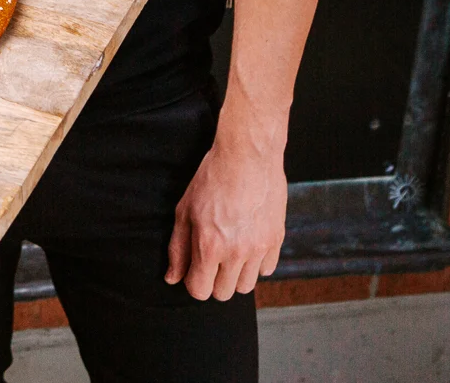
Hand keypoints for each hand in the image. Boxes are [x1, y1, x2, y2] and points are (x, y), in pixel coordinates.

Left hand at [165, 139, 287, 300]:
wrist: (247, 156)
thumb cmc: (211, 179)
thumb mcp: (185, 210)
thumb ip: (178, 248)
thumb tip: (172, 278)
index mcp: (210, 246)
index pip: (200, 291)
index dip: (193, 282)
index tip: (194, 268)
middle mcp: (236, 252)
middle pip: (224, 293)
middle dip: (213, 280)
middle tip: (211, 258)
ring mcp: (259, 247)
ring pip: (246, 286)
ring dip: (235, 275)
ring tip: (229, 251)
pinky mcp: (277, 239)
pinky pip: (266, 270)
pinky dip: (256, 264)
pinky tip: (247, 243)